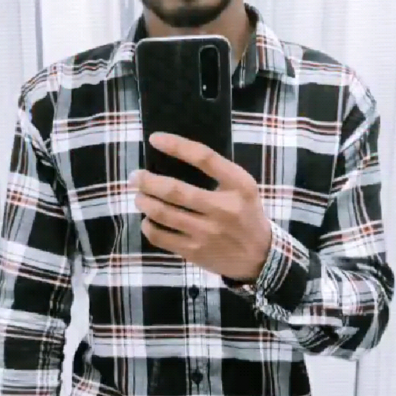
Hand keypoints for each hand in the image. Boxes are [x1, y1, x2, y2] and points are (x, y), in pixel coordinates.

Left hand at [130, 133, 271, 281]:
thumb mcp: (242, 188)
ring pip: (163, 214)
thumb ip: (218, 173)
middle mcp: (223, 209)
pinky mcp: (195, 252)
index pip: (204, 158)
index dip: (176, 146)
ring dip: (144, 202)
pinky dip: (148, 225)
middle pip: (174, 190)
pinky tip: (148, 220)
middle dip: (147, 181)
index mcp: (239, 186)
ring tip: (139, 196)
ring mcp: (207, 233)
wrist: (259, 257)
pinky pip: (161, 237)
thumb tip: (174, 155)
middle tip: (135, 176)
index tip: (154, 139)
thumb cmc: (246, 214)